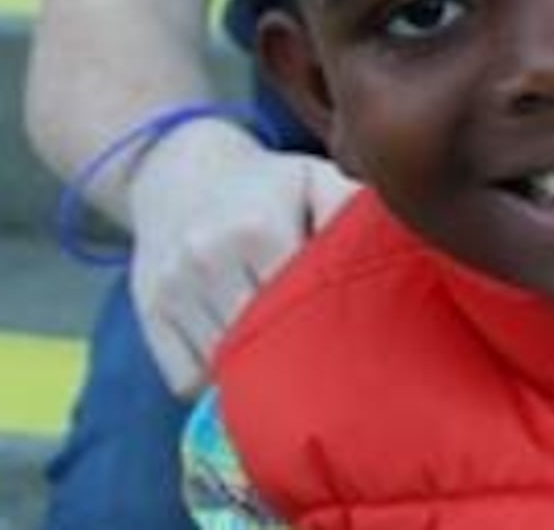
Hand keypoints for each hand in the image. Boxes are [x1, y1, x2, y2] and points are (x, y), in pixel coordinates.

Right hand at [122, 121, 359, 392]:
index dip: (330, 324)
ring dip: (255, 374)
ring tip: (290, 366)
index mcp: (256, 225)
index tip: (353, 335)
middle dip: (296, 357)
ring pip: (220, 366)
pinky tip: (243, 364)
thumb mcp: (314, 177)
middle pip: (259, 339)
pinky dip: (214, 383)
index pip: (299, 301)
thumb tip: (405, 239)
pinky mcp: (148, 313)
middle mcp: (207, 258)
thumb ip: (353, 206)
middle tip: (329, 365)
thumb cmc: (268, 184)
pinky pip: (184, 379)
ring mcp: (172, 289)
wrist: (180, 170)